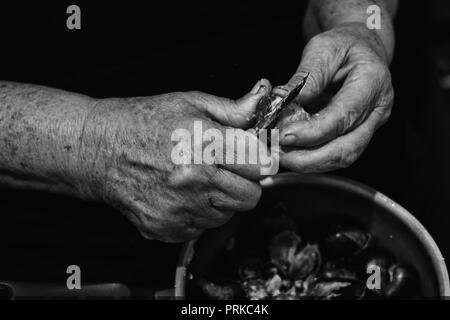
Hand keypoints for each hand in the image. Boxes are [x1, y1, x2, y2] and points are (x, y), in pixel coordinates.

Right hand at [76, 80, 272, 241]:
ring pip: (227, 214)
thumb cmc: (143, 122)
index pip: (261, 165)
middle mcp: (194, 181)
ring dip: (220, 199)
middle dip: (244, 182)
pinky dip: (198, 214)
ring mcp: (180, 208)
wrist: (100, 149)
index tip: (251, 157)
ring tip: (198, 179)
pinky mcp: (167, 228)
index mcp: (205, 145)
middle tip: (225, 169)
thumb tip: (262, 101)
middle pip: (250, 196)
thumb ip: (232, 109)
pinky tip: (181, 194)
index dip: (259, 159)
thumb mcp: (190, 103)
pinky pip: (201, 227)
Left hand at [274, 23, 393, 171]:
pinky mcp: (356, 135)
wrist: (360, 48)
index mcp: (373, 82)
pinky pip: (335, 155)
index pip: (343, 116)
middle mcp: (376, 110)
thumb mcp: (323, 48)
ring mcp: (369, 126)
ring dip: (308, 163)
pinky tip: (289, 153)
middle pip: (346, 149)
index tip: (284, 136)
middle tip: (278, 154)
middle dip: (309, 158)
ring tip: (279, 156)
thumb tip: (285, 102)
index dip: (312, 132)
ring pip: (341, 158)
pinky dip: (310, 158)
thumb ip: (306, 77)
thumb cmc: (344, 45)